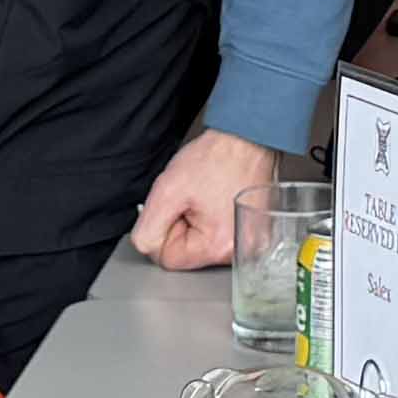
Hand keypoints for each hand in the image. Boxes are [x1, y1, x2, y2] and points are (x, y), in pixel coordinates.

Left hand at [127, 125, 287, 269]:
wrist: (246, 138)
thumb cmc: (215, 158)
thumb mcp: (167, 190)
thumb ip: (148, 229)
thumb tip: (147, 247)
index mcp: (217, 246)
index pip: (169, 258)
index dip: (164, 229)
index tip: (176, 206)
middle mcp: (237, 252)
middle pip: (186, 254)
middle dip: (181, 226)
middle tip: (192, 199)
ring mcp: (247, 245)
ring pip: (199, 245)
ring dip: (195, 222)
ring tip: (206, 197)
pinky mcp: (249, 235)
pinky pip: (215, 237)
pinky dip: (209, 220)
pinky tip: (216, 201)